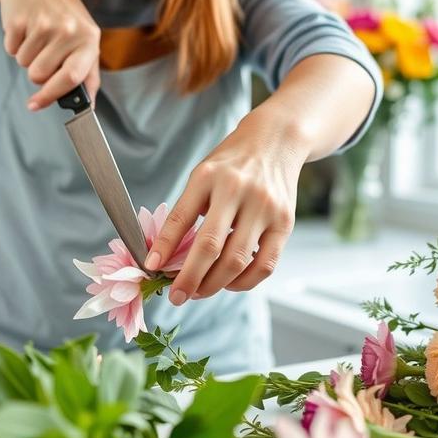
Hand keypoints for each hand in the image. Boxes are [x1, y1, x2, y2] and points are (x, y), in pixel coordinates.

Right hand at [0, 0, 100, 110]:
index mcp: (89, 38)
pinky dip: (14, 44)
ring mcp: (44, 23)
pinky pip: (11, 51)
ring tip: (36, 35)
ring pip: (24, 65)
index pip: (72, 78)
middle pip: (40, 76)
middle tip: (43, 51)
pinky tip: (25, 26)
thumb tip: (88, 106)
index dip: (52, 96)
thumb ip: (86, 72)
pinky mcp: (20, 19)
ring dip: (26, 56)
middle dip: (36, 72)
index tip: (36, 105)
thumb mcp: (82, 38)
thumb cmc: (62, 15)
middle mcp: (69, 30)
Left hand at [145, 111, 306, 303]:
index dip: (164, 247)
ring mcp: (265, 207)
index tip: (152, 268)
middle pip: (210, 247)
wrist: (276, 141)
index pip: (181, 218)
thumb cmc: (231, 164)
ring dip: (214, 285)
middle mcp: (238, 190)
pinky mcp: (285, 223)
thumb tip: (164, 256)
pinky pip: (265, 265)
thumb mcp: (202, 176)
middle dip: (189, 278)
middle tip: (177, 296)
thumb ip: (187, 211)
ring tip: (199, 292)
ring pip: (237, 261)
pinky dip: (244, 282)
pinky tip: (229, 283)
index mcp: (209, 176)